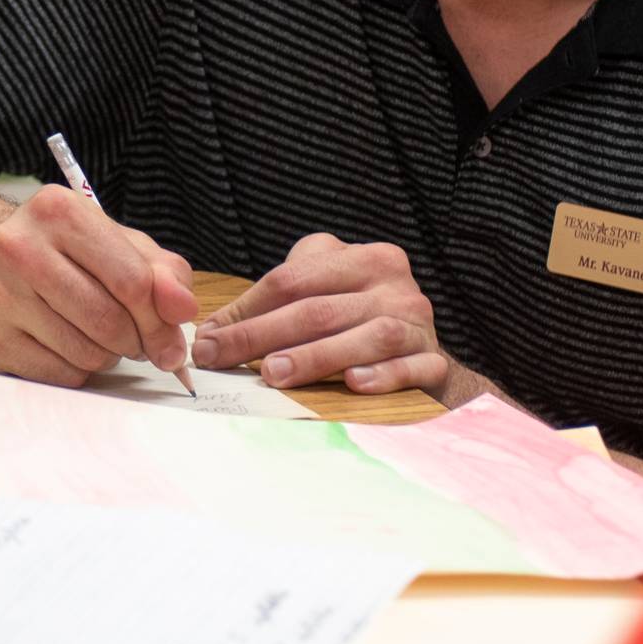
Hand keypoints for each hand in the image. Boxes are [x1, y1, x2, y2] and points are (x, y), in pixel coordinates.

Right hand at [0, 184, 200, 386]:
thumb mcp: (123, 246)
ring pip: (86, 353)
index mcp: (58, 212)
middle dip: (135, 340)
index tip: (168, 336)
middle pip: (108, 321)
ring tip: (98, 334)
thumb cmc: (69, 252)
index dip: (159, 318)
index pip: (131, 280)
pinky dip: (79, 369)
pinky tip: (70, 344)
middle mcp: (19, 247)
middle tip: (134, 338)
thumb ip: (164, 275)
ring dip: (108, 355)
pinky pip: (60, 374)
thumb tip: (182, 309)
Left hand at [194, 234, 465, 397]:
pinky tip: (353, 385)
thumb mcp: (322, 289)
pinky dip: (383, 376)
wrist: (425, 346)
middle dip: (263, 335)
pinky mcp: (435, 361)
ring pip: (366, 337)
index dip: (247, 309)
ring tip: (275, 374)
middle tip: (222, 357)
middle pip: (319, 310)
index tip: (208, 339)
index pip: (294, 281)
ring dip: (317, 357)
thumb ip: (272, 302)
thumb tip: (210, 334)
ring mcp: (419, 324)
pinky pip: (411, 368)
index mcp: (363, 259)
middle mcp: (394, 285)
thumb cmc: (358, 315)